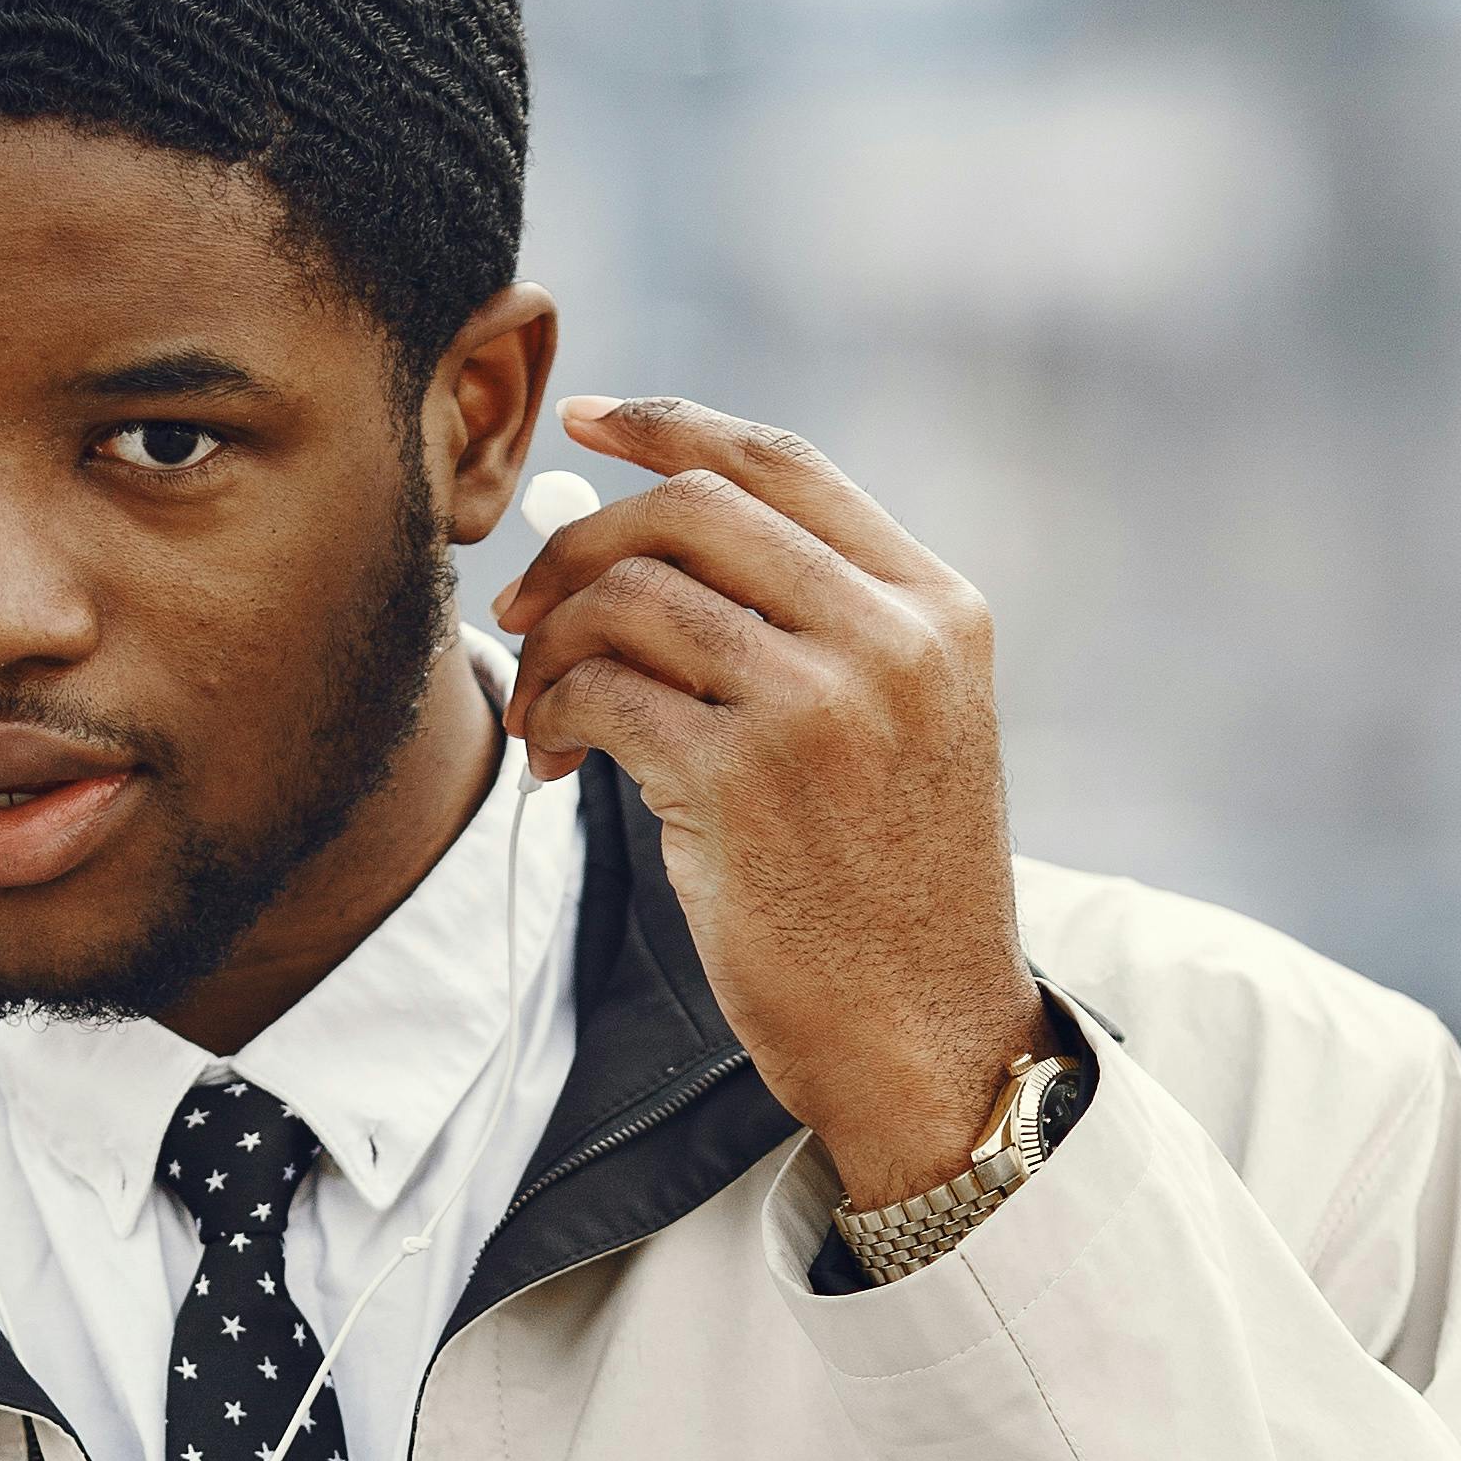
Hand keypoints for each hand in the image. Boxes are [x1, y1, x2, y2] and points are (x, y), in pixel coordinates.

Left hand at [497, 393, 1042, 1208]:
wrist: (930, 1039)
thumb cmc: (893, 895)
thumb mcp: (905, 730)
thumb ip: (818, 626)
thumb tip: (645, 531)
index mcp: (936, 608)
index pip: (783, 465)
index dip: (670, 425)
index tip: (587, 421)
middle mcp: (888, 639)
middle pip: (691, 508)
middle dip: (582, 542)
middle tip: (524, 607)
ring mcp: (817, 706)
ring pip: (631, 597)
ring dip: (553, 648)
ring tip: (544, 716)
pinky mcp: (740, 781)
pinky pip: (600, 694)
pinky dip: (553, 718)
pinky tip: (557, 767)